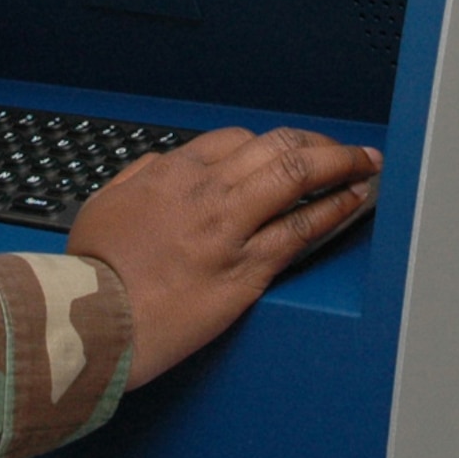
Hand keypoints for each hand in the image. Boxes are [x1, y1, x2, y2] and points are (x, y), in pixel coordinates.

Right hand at [67, 127, 382, 386]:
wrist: (94, 317)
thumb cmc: (94, 268)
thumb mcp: (105, 202)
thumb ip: (139, 176)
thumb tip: (162, 165)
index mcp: (172, 172)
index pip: (235, 140)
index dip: (270, 144)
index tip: (287, 153)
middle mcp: (206, 191)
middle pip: (277, 147)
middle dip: (318, 144)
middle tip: (344, 150)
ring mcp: (230, 228)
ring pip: (297, 177)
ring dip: (340, 166)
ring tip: (364, 166)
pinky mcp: (246, 270)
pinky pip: (301, 230)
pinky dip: (333, 211)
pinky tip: (352, 203)